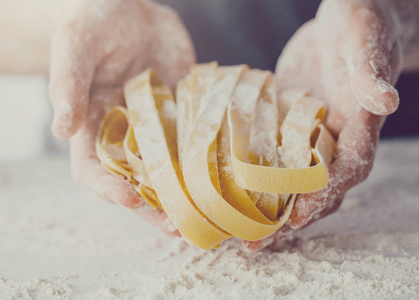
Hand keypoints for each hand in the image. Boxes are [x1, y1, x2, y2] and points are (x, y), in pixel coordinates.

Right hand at [49, 0, 194, 235]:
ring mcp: (158, 127)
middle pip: (137, 181)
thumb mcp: (76, 46)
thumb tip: (61, 128)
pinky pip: (197, 140)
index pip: (93, 170)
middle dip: (156, 206)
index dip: (108, 189)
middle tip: (179, 226)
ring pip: (171, 169)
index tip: (128, 200)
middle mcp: (126, 134)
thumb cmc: (95, 23)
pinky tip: (229, 171)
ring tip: (208, 211)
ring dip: (187, 192)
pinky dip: (211, 158)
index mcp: (92, 126)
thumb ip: (68, 84)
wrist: (131, 10)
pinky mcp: (184, 114)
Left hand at [243, 0, 401, 250]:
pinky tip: (229, 190)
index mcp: (360, 127)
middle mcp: (336, 140)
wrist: (345, 20)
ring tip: (238, 231)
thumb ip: (371, 74)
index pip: (347, 171)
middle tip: (255, 242)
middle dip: (288, 218)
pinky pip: (273, 158)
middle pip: (317, 189)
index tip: (298, 218)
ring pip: (292, 181)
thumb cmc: (362, 25)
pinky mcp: (289, 127)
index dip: (324, 196)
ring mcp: (310, 136)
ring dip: (268, 207)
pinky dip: (256, 177)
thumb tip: (386, 103)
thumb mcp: (364, 42)